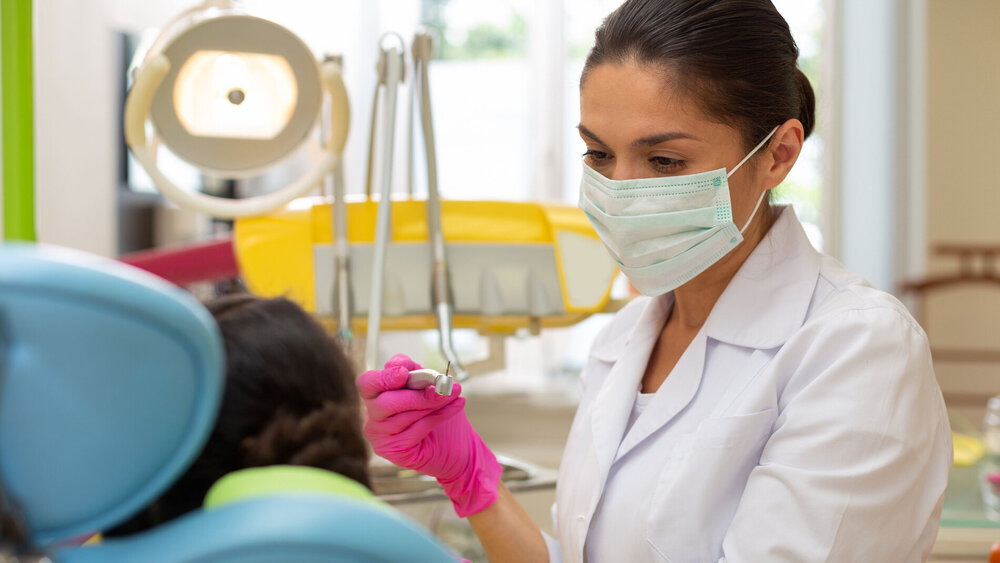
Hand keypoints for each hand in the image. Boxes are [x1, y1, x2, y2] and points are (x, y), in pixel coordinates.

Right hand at [360, 354, 501, 516]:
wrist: (457, 444)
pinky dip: (440, 415)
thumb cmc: (436, 410)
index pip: (367, 384)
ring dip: (433, 403)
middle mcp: (373, 418)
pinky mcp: (396, 452)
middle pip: (385, 403)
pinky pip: (417, 430)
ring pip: (404, 417)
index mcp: (375, 396)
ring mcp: (381, 438)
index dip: (384, 378)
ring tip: (454, 394)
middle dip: (416, 395)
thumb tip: (402, 366)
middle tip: (442, 386)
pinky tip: (456, 406)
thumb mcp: (425, 384)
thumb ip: (414, 372)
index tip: (405, 373)